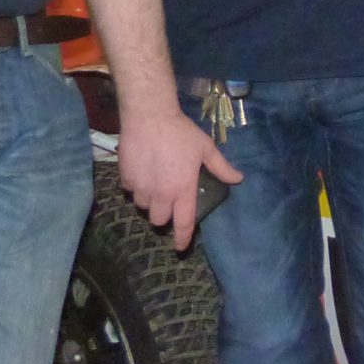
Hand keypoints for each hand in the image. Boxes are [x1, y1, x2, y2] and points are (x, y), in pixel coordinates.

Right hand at [121, 106, 238, 251]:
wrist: (149, 116)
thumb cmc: (181, 132)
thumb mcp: (205, 148)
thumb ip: (221, 167)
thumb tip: (238, 179)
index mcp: (182, 190)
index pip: (183, 223)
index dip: (183, 238)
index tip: (181, 247)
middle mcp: (160, 194)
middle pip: (159, 220)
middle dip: (164, 216)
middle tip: (170, 200)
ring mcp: (140, 188)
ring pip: (143, 206)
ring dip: (150, 201)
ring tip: (156, 184)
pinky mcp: (125, 178)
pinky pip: (130, 190)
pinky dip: (136, 186)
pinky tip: (143, 172)